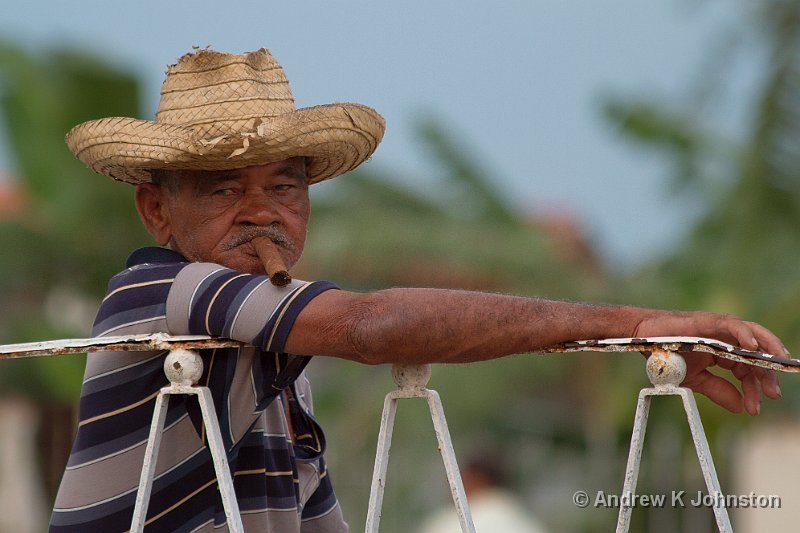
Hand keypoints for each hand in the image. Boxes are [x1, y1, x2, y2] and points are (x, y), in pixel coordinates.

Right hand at [633, 311, 784, 414]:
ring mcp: (719, 328)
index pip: (747, 369)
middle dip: (767, 373)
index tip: (754, 407)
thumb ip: (718, 390)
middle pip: (756, 354)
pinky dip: (745, 334)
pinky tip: (753, 347)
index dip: (754, 388)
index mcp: (723, 352)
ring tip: (780, 360)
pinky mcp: (708, 321)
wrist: (643, 340)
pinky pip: (733, 324)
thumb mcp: (695, 380)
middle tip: (772, 393)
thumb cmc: (665, 355)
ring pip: (753, 333)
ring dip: (769, 346)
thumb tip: (740, 407)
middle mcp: (726, 339)